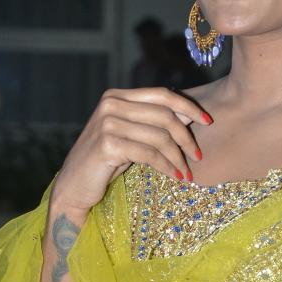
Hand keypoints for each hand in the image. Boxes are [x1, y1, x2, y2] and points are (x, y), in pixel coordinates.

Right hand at [50, 86, 212, 216]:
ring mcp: (108, 123)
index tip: (208, 121)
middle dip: (186, 137)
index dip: (188, 106)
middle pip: (164, 115)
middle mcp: (111, 104)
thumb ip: (152, 123)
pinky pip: (150, 154)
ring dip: (178, 157)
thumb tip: (191, 116)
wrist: (74, 187)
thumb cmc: (105, 162)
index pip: (162, 94)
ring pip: (160, 137)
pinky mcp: (108, 145)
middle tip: (197, 156)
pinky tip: (175, 176)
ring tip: (187, 171)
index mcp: (117, 96)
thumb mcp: (130, 136)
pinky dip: (167, 166)